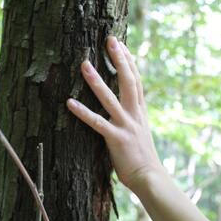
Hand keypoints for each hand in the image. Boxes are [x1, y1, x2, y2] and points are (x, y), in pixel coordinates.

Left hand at [67, 36, 162, 191]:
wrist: (151, 179)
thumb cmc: (143, 160)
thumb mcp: (141, 134)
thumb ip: (133, 119)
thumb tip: (126, 111)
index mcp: (141, 113)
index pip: (137, 81)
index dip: (130, 62)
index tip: (121, 46)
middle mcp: (135, 115)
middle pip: (129, 81)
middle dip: (120, 60)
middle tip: (110, 41)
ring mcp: (126, 126)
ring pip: (110, 98)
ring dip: (97, 81)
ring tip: (84, 64)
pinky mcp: (116, 139)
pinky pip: (97, 123)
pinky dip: (83, 112)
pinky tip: (69, 102)